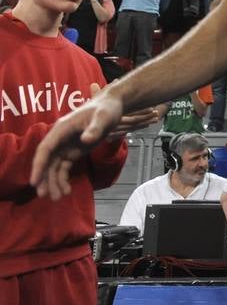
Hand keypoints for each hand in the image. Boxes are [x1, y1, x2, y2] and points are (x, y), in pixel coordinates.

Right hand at [31, 83, 155, 198]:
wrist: (113, 106)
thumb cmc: (107, 109)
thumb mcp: (104, 117)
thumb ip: (96, 128)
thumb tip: (86, 140)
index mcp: (62, 128)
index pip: (46, 148)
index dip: (39, 165)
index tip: (34, 181)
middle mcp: (60, 138)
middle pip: (47, 160)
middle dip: (45, 178)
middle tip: (45, 195)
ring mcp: (66, 145)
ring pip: (54, 166)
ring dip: (54, 182)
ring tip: (58, 197)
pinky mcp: (73, 151)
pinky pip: (64, 167)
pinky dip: (63, 178)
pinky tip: (67, 190)